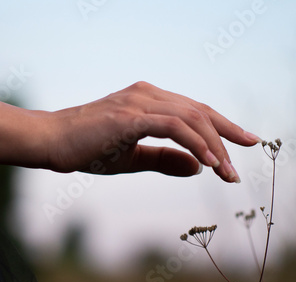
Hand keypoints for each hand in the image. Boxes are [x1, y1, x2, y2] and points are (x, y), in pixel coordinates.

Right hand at [45, 81, 260, 181]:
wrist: (52, 142)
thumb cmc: (87, 148)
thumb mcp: (134, 158)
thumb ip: (166, 160)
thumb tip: (199, 167)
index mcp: (149, 101)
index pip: (194, 111)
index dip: (222, 127)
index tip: (243, 143)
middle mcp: (148, 95)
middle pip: (200, 112)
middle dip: (226, 137)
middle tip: (241, 165)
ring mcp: (140, 102)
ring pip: (192, 118)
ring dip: (214, 146)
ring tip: (227, 173)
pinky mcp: (130, 116)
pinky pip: (174, 126)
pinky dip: (195, 143)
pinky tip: (209, 162)